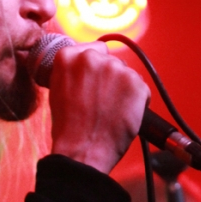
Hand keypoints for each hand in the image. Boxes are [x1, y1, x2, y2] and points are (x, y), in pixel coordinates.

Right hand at [46, 42, 149, 173]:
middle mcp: (92, 57)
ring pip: (127, 75)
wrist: (83, 152)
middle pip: (112, 61)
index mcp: (68, 57)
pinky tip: (123, 116)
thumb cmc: (69, 128)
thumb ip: (73, 72)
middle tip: (102, 103)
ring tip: (111, 112)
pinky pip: (142, 89)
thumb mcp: (58, 91)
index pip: (94, 50)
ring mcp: (116, 69)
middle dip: (111, 79)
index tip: (95, 82)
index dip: (97, 68)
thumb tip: (90, 65)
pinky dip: (138, 102)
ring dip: (124, 90)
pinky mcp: (136, 83)